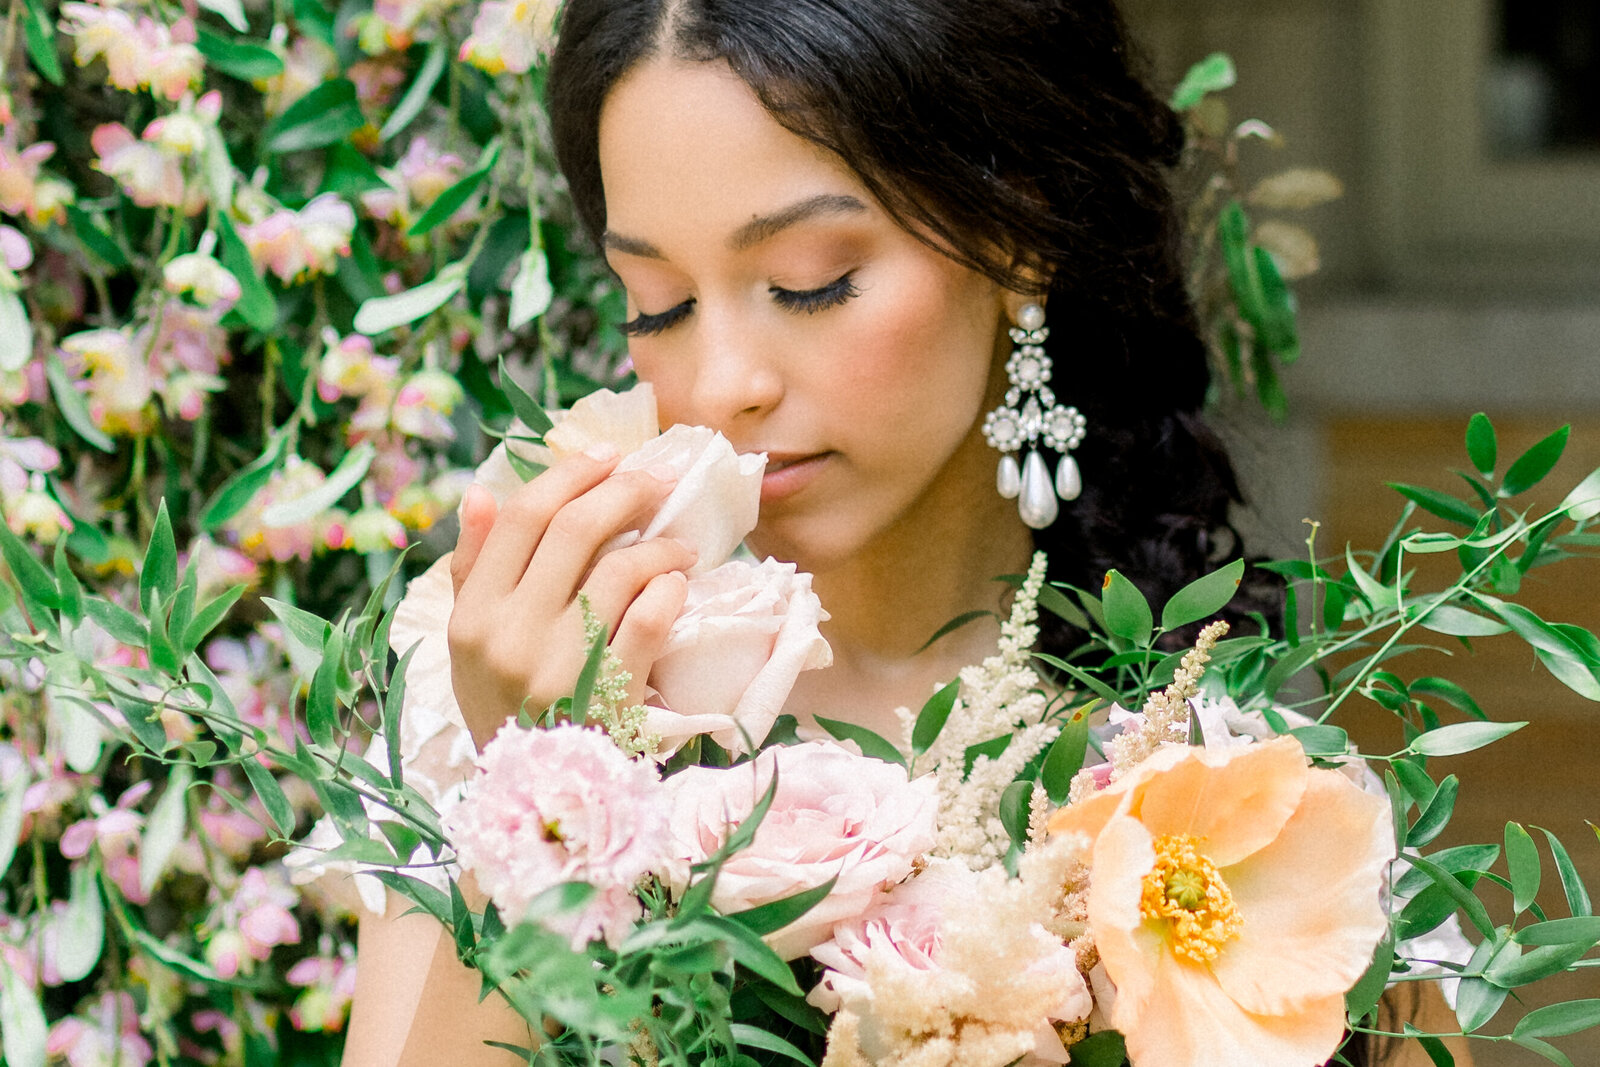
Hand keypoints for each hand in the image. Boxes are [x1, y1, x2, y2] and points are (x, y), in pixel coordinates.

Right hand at [446, 450, 695, 748]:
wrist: (538, 799)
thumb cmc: (508, 710)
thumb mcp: (471, 647)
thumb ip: (474, 570)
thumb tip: (481, 493)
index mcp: (472, 616)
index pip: (523, 517)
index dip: (570, 474)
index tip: (606, 457)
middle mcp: (509, 637)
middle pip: (574, 529)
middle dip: (623, 491)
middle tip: (655, 483)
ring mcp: (562, 667)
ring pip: (621, 569)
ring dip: (658, 545)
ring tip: (677, 547)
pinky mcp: (612, 695)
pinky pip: (652, 620)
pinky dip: (670, 591)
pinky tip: (678, 586)